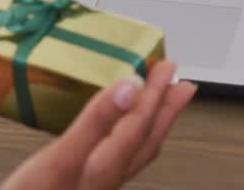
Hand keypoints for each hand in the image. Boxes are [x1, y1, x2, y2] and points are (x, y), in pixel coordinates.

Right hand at [2, 60, 195, 189]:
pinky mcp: (85, 186)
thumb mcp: (61, 156)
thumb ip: (97, 121)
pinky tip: (118, 133)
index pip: (140, 121)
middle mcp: (110, 176)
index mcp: (108, 164)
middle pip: (147, 138)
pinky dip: (130, 136)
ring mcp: (99, 184)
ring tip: (163, 103)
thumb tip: (131, 88)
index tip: (165, 66)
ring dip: (153, 123)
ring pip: (137, 149)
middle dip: (166, 109)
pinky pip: (121, 155)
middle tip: (183, 84)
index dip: (154, 91)